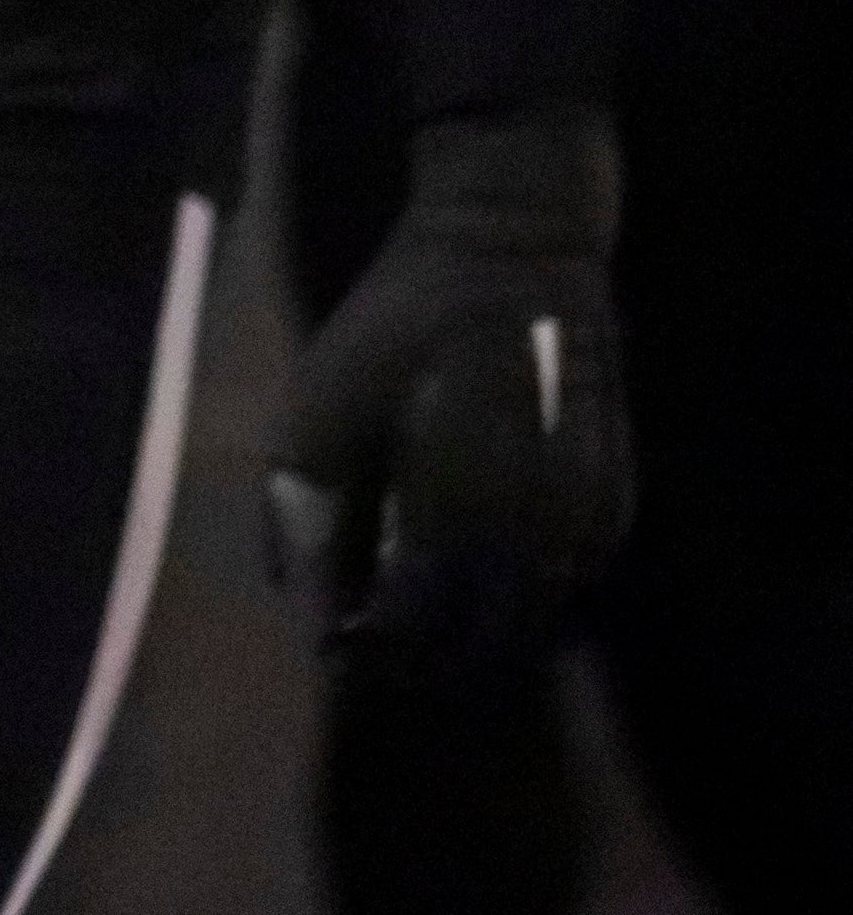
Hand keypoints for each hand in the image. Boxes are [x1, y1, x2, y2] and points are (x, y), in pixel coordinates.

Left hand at [271, 104, 629, 664]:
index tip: (340, 652)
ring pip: (538, 621)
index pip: (416, 618)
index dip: (375, 646)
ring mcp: (585, 513)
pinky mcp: (617, 499)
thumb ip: (303, 503)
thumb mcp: (320, 401)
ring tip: (429, 639)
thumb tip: (296, 595)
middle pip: (483, 637)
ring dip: (485, 639)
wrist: (513, 253)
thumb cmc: (397, 324)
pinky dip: (533, 602)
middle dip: (428, 658)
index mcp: (451, 497)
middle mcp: (531, 519)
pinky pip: (576, 584)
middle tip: (382, 660)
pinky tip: (488, 595)